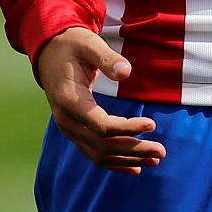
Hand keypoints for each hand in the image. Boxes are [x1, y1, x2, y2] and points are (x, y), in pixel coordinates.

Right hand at [35, 27, 164, 172]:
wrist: (50, 52)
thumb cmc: (73, 45)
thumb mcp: (89, 44)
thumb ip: (107, 58)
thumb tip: (126, 72)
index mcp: (70, 101)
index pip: (100, 125)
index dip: (127, 128)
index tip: (152, 124)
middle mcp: (66, 121)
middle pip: (102, 145)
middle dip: (133, 149)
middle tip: (161, 151)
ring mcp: (68, 128)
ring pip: (98, 154)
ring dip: (127, 159)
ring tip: (154, 161)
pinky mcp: (74, 130)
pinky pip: (93, 152)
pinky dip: (114, 162)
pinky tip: (134, 167)